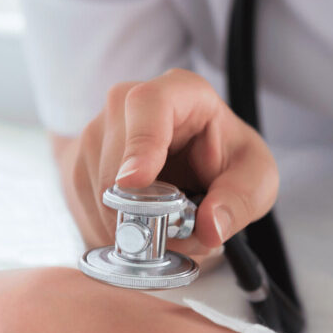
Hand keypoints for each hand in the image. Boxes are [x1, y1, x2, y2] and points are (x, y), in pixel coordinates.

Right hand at [59, 69, 278, 258]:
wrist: (188, 169)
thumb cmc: (224, 163)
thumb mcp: (255, 179)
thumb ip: (241, 201)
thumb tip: (210, 227)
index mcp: (179, 93)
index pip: (147, 103)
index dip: (139, 144)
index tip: (135, 183)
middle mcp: (126, 105)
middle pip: (115, 161)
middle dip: (143, 212)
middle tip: (175, 239)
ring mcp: (95, 134)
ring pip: (98, 193)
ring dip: (132, 227)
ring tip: (164, 230)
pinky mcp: (77, 164)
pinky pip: (87, 209)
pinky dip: (114, 232)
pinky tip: (141, 227)